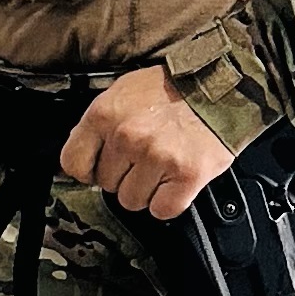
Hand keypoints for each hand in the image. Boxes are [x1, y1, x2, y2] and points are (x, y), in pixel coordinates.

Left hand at [59, 64, 233, 221]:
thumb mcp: (124, 91)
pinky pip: (162, 210)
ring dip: (147, 190)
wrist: (221, 85)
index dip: (89, 169)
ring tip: (163, 166)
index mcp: (105, 114)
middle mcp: (128, 136)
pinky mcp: (185, 175)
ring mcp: (157, 157)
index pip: (73, 163)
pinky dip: (170, 201)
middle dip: (124, 176)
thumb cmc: (174, 88)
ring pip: (132, 201)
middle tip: (145, 157)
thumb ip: (101, 124)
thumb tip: (86, 155)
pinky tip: (176, 180)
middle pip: (106, 185)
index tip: (102, 167)